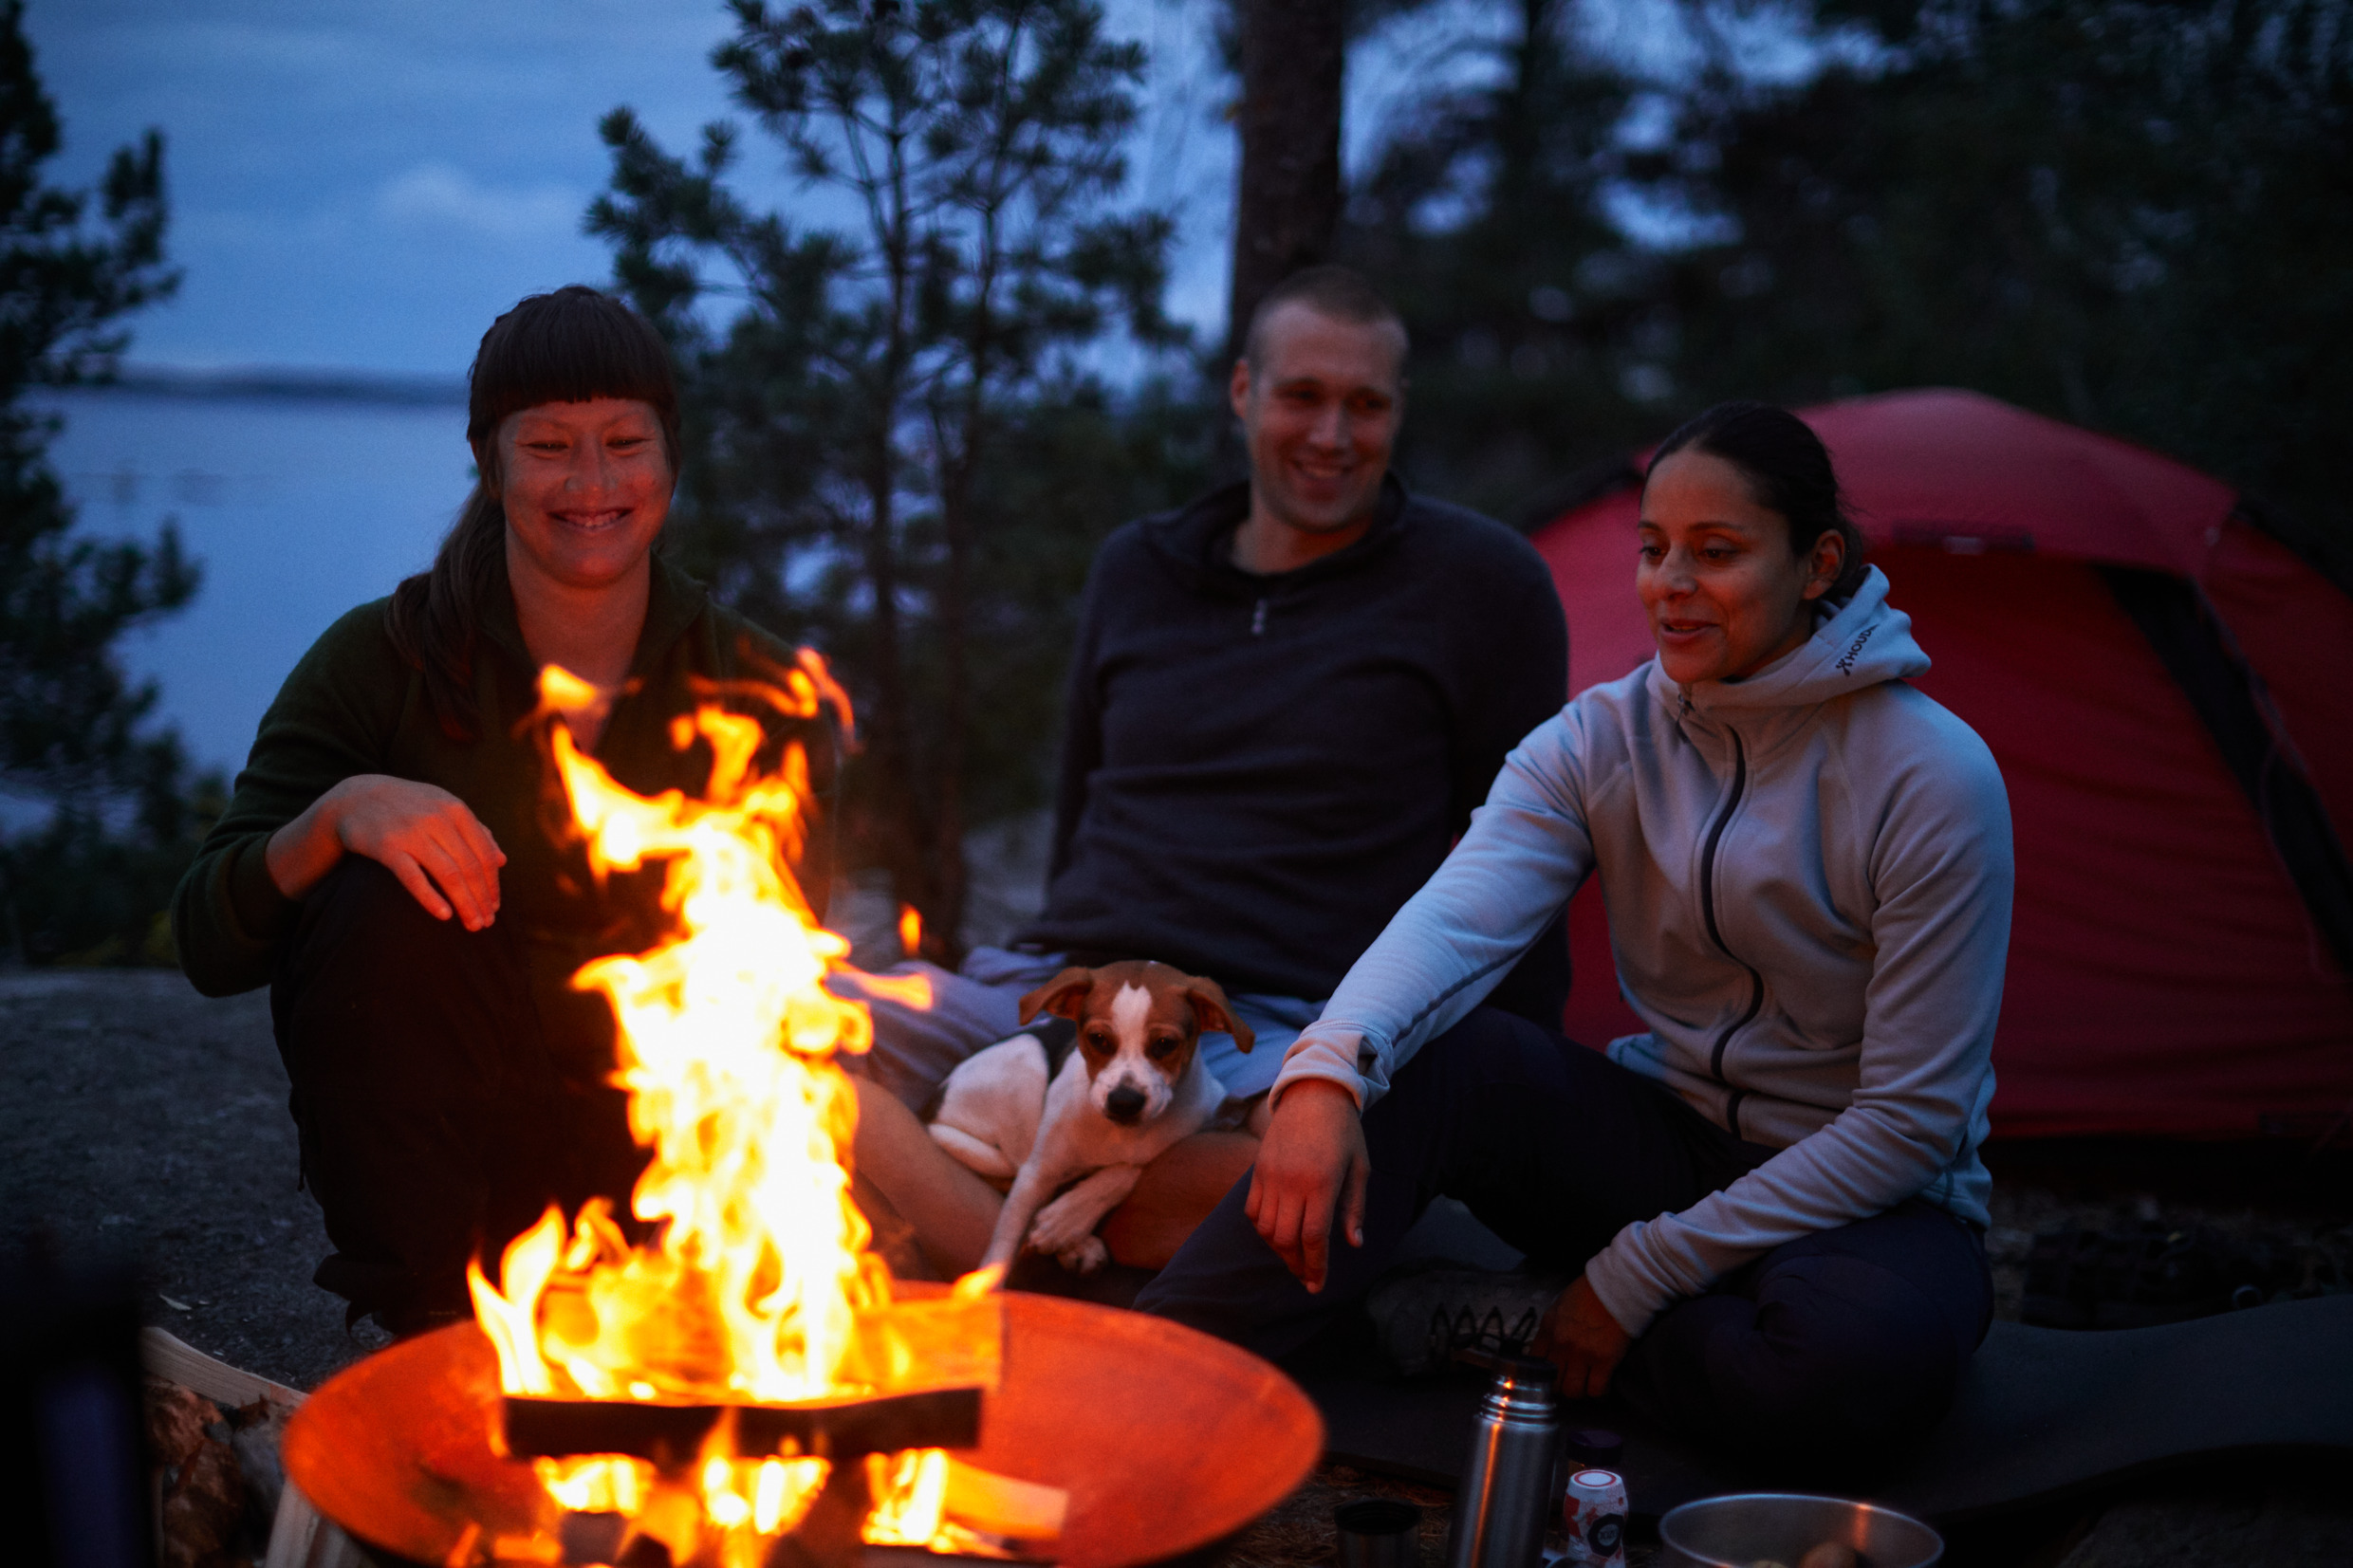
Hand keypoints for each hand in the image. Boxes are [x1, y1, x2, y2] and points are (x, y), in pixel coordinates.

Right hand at [268, 775, 505, 927]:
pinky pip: (413, 877)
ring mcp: (412, 833)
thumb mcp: (443, 807)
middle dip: (482, 898)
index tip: (495, 906)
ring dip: (465, 903)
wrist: (354, 798)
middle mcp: (438, 819)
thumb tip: (502, 859)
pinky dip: (431, 897)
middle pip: (470, 867)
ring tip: (473, 924)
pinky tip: (445, 915)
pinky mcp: (387, 847)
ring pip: (449, 874)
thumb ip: (474, 830)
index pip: (484, 854)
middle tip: (487, 923)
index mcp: (456, 810)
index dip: (492, 883)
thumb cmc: (408, 806)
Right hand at [1245, 1078, 1369, 1292]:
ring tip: (1293, 1256)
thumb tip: (1354, 1244)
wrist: (1314, 1093)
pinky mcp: (1258, 1170)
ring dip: (1279, 1250)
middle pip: (1287, 1239)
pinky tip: (1276, 1233)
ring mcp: (1271, 1176)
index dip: (1315, 1266)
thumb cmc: (1344, 1132)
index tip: (1317, 1285)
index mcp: (1323, 1183)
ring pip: (1266, 1229)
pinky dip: (1262, 1228)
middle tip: (1307, 1276)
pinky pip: (1252, 1211)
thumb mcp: (1361, 1168)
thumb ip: (1354, 1208)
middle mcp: (1293, 1182)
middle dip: (1297, 1264)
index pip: (1314, 1237)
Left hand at [1530, 1275, 1632, 1397]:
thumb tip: (1552, 1348)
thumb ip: (1553, 1328)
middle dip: (1561, 1387)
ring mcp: (1581, 1354)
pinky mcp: (1604, 1360)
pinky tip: (1603, 1386)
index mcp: (1548, 1329)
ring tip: (1587, 1385)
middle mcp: (1561, 1344)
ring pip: (1572, 1391)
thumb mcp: (1560, 1307)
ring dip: (1580, 1392)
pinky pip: (1596, 1390)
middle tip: (1571, 1383)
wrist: (1617, 1285)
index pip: (1534, 1363)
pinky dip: (1599, 1392)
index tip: (1550, 1377)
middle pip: (1552, 1382)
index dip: (1542, 1375)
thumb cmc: (1590, 1292)